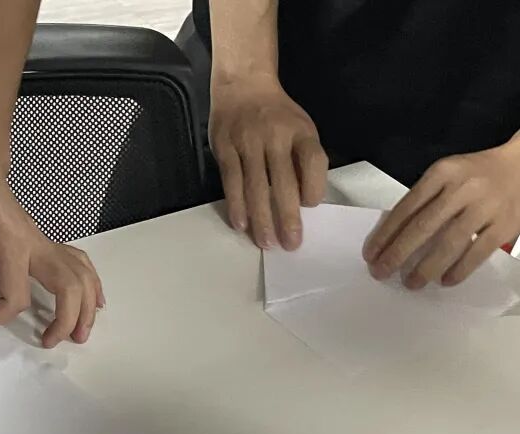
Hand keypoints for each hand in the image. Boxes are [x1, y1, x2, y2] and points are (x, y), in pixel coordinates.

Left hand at [0, 157, 103, 347]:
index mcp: (13, 249)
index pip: (15, 299)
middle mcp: (37, 247)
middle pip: (69, 288)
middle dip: (66, 320)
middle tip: (51, 341)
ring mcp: (46, 243)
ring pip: (82, 275)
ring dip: (87, 306)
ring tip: (81, 332)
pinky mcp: (46, 241)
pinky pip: (79, 262)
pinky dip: (91, 283)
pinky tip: (94, 299)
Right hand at [210, 75, 328, 249]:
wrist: (243, 84)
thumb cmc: (277, 115)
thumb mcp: (300, 128)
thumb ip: (304, 159)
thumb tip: (304, 201)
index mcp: (300, 131)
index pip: (313, 160)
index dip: (314, 187)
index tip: (311, 207)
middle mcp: (275, 136)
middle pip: (283, 181)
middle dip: (288, 216)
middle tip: (291, 243)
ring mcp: (247, 142)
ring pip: (255, 187)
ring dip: (261, 218)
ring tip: (266, 242)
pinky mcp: (224, 148)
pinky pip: (231, 182)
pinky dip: (236, 205)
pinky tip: (241, 224)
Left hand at [363, 141, 519, 288]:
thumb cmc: (475, 175)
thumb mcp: (446, 176)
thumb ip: (423, 200)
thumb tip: (392, 238)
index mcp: (442, 174)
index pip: (406, 208)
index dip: (385, 234)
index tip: (370, 255)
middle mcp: (463, 188)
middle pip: (423, 226)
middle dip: (397, 253)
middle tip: (381, 273)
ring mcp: (486, 207)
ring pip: (450, 243)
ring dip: (426, 267)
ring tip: (412, 283)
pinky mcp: (506, 224)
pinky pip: (478, 252)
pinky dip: (459, 269)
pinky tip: (445, 281)